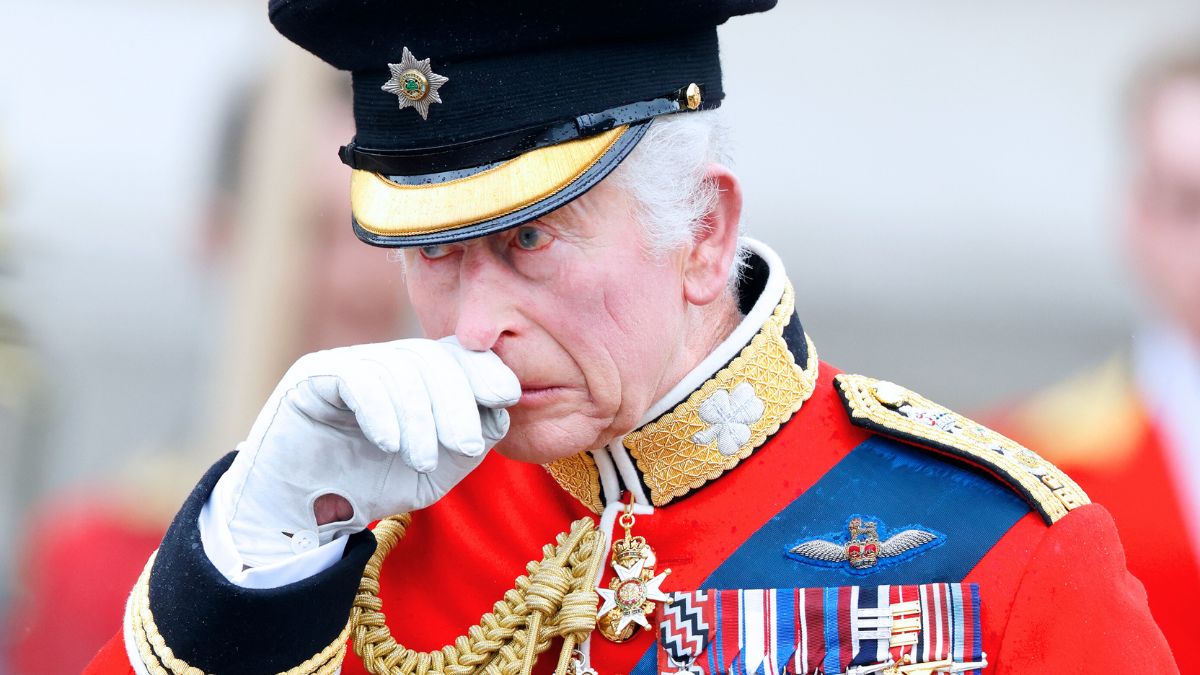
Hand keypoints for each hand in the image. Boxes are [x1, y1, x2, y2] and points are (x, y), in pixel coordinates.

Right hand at [211, 337, 519, 566]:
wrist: (300, 515)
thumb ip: (470, 441)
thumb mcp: (436, 471)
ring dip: (418, 419)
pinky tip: (389, 444)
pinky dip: (380, 411)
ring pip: (397, 370)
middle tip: (467, 446)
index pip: (455, 354)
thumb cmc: (370, 487)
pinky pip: (356, 379)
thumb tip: (499, 410)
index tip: (508, 396)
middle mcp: (382, 361)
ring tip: (423, 461)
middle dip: (457, 401)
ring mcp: (346, 363)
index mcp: (414, 376)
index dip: (484, 369)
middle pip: (431, 359)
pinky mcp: (312, 377)